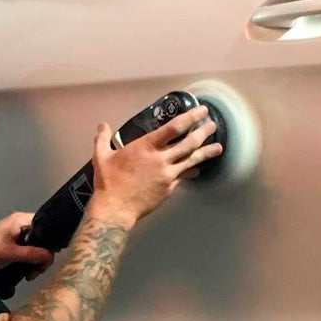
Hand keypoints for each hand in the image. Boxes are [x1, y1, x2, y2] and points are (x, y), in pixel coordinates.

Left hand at [0, 211, 55, 274]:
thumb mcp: (10, 253)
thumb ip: (32, 253)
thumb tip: (51, 256)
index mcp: (20, 220)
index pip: (46, 224)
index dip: (52, 239)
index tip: (53, 255)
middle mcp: (22, 225)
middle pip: (44, 238)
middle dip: (44, 256)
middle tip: (38, 271)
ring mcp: (19, 235)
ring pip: (38, 247)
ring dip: (37, 262)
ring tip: (31, 275)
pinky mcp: (16, 246)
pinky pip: (31, 252)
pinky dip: (31, 263)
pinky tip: (29, 273)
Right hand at [88, 106, 220, 225]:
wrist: (115, 208)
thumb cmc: (109, 182)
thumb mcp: (102, 157)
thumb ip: (103, 138)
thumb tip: (102, 125)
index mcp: (146, 147)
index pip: (174, 128)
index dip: (191, 117)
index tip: (201, 111)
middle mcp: (161, 159)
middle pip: (190, 143)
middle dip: (203, 132)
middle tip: (212, 125)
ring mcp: (168, 175)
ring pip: (192, 160)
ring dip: (206, 152)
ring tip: (218, 147)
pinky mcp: (169, 188)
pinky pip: (184, 176)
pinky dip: (192, 170)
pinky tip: (198, 169)